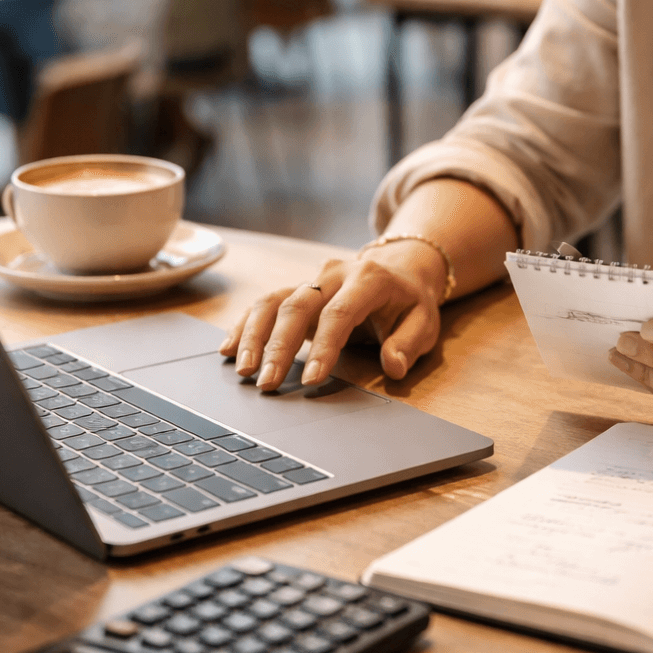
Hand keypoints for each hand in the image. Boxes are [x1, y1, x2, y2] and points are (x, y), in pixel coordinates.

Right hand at [219, 244, 446, 391]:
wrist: (400, 269)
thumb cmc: (410, 302)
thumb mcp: (425, 322)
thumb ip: (408, 343)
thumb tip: (392, 367)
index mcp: (368, 279)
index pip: (339, 313)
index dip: (324, 347)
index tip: (311, 379)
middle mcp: (333, 274)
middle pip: (297, 305)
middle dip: (279, 346)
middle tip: (267, 383)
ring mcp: (310, 279)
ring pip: (273, 301)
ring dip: (254, 336)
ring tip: (243, 370)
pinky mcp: (296, 290)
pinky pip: (264, 304)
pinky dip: (244, 326)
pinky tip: (228, 349)